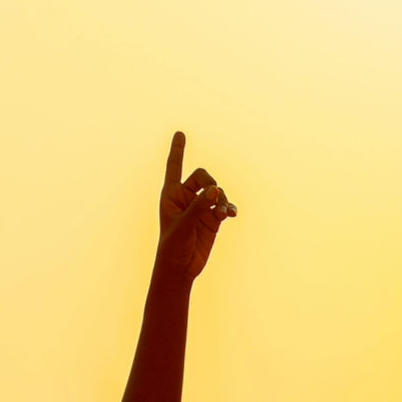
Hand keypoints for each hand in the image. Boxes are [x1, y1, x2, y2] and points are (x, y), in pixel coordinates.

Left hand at [156, 130, 235, 282]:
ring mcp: (199, 208)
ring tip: (224, 212)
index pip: (174, 168)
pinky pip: (224, 206)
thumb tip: (217, 189)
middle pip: (202, 177)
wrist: (180, 268)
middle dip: (210, 183)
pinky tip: (231, 214)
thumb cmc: (173, 246)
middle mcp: (185, 198)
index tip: (179, 133)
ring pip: (216, 192)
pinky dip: (228, 208)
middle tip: (214, 195)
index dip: (177, 151)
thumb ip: (199, 206)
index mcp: (170, 195)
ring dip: (222, 199)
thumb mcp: (184, 225)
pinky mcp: (212, 219)